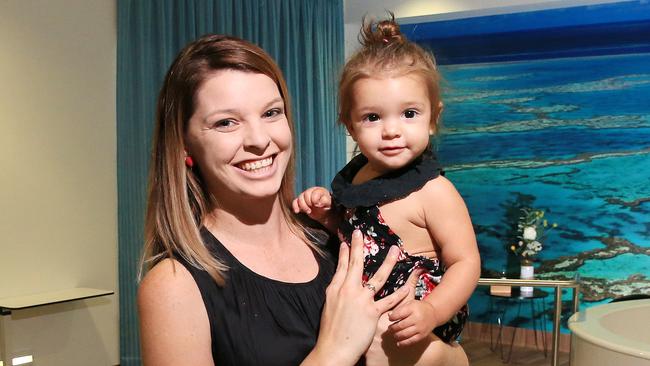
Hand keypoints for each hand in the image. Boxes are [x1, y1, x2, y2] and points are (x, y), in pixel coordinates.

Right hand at [292, 186, 331, 220]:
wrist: (324, 211)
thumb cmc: (327, 205)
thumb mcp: (328, 203)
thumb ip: (324, 201)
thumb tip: (318, 203)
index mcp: (318, 190)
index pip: (314, 193)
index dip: (315, 200)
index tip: (317, 205)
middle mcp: (310, 191)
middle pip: (305, 195)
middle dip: (308, 203)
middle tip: (312, 209)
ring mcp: (305, 196)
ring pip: (300, 198)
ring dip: (303, 206)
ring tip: (308, 211)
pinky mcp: (300, 202)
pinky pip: (295, 202)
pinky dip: (295, 206)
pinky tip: (297, 211)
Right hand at [303, 230, 407, 365]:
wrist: (333, 349)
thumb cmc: (330, 330)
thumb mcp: (328, 307)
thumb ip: (335, 292)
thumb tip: (338, 283)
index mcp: (335, 289)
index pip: (341, 266)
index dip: (344, 252)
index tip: (346, 240)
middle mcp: (348, 291)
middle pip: (356, 264)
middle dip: (358, 246)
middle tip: (361, 232)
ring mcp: (361, 301)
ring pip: (378, 277)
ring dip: (388, 263)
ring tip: (395, 250)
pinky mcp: (372, 313)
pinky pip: (389, 301)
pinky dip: (400, 294)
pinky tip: (408, 286)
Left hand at [388, 298, 439, 346]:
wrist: (433, 313)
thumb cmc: (418, 308)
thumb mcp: (409, 303)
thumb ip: (399, 309)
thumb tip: (389, 316)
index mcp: (413, 308)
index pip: (399, 314)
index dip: (392, 317)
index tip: (390, 319)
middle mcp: (417, 318)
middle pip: (401, 325)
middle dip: (393, 328)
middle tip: (390, 328)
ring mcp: (420, 328)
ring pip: (405, 334)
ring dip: (397, 335)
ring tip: (394, 334)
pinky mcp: (422, 335)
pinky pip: (411, 341)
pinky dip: (403, 343)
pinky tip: (398, 343)